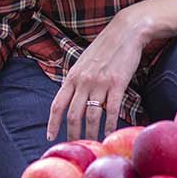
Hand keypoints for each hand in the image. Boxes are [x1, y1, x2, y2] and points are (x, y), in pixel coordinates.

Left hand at [47, 11, 147, 141]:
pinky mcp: (118, 84)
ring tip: (92, 144)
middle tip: (75, 146)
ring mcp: (100, 83)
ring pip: (92, 115)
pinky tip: (108, 133)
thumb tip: (71, 98)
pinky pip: (111, 109)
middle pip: (73, 114)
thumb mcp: (83, 62)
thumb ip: (77, 80)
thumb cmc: (105, 47)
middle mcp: (84, 81)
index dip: (52, 122)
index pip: (58, 104)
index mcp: (73, 76)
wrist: (126, 31)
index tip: (50, 136)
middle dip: (72, 133)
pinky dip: (109, 124)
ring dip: (91, 132)